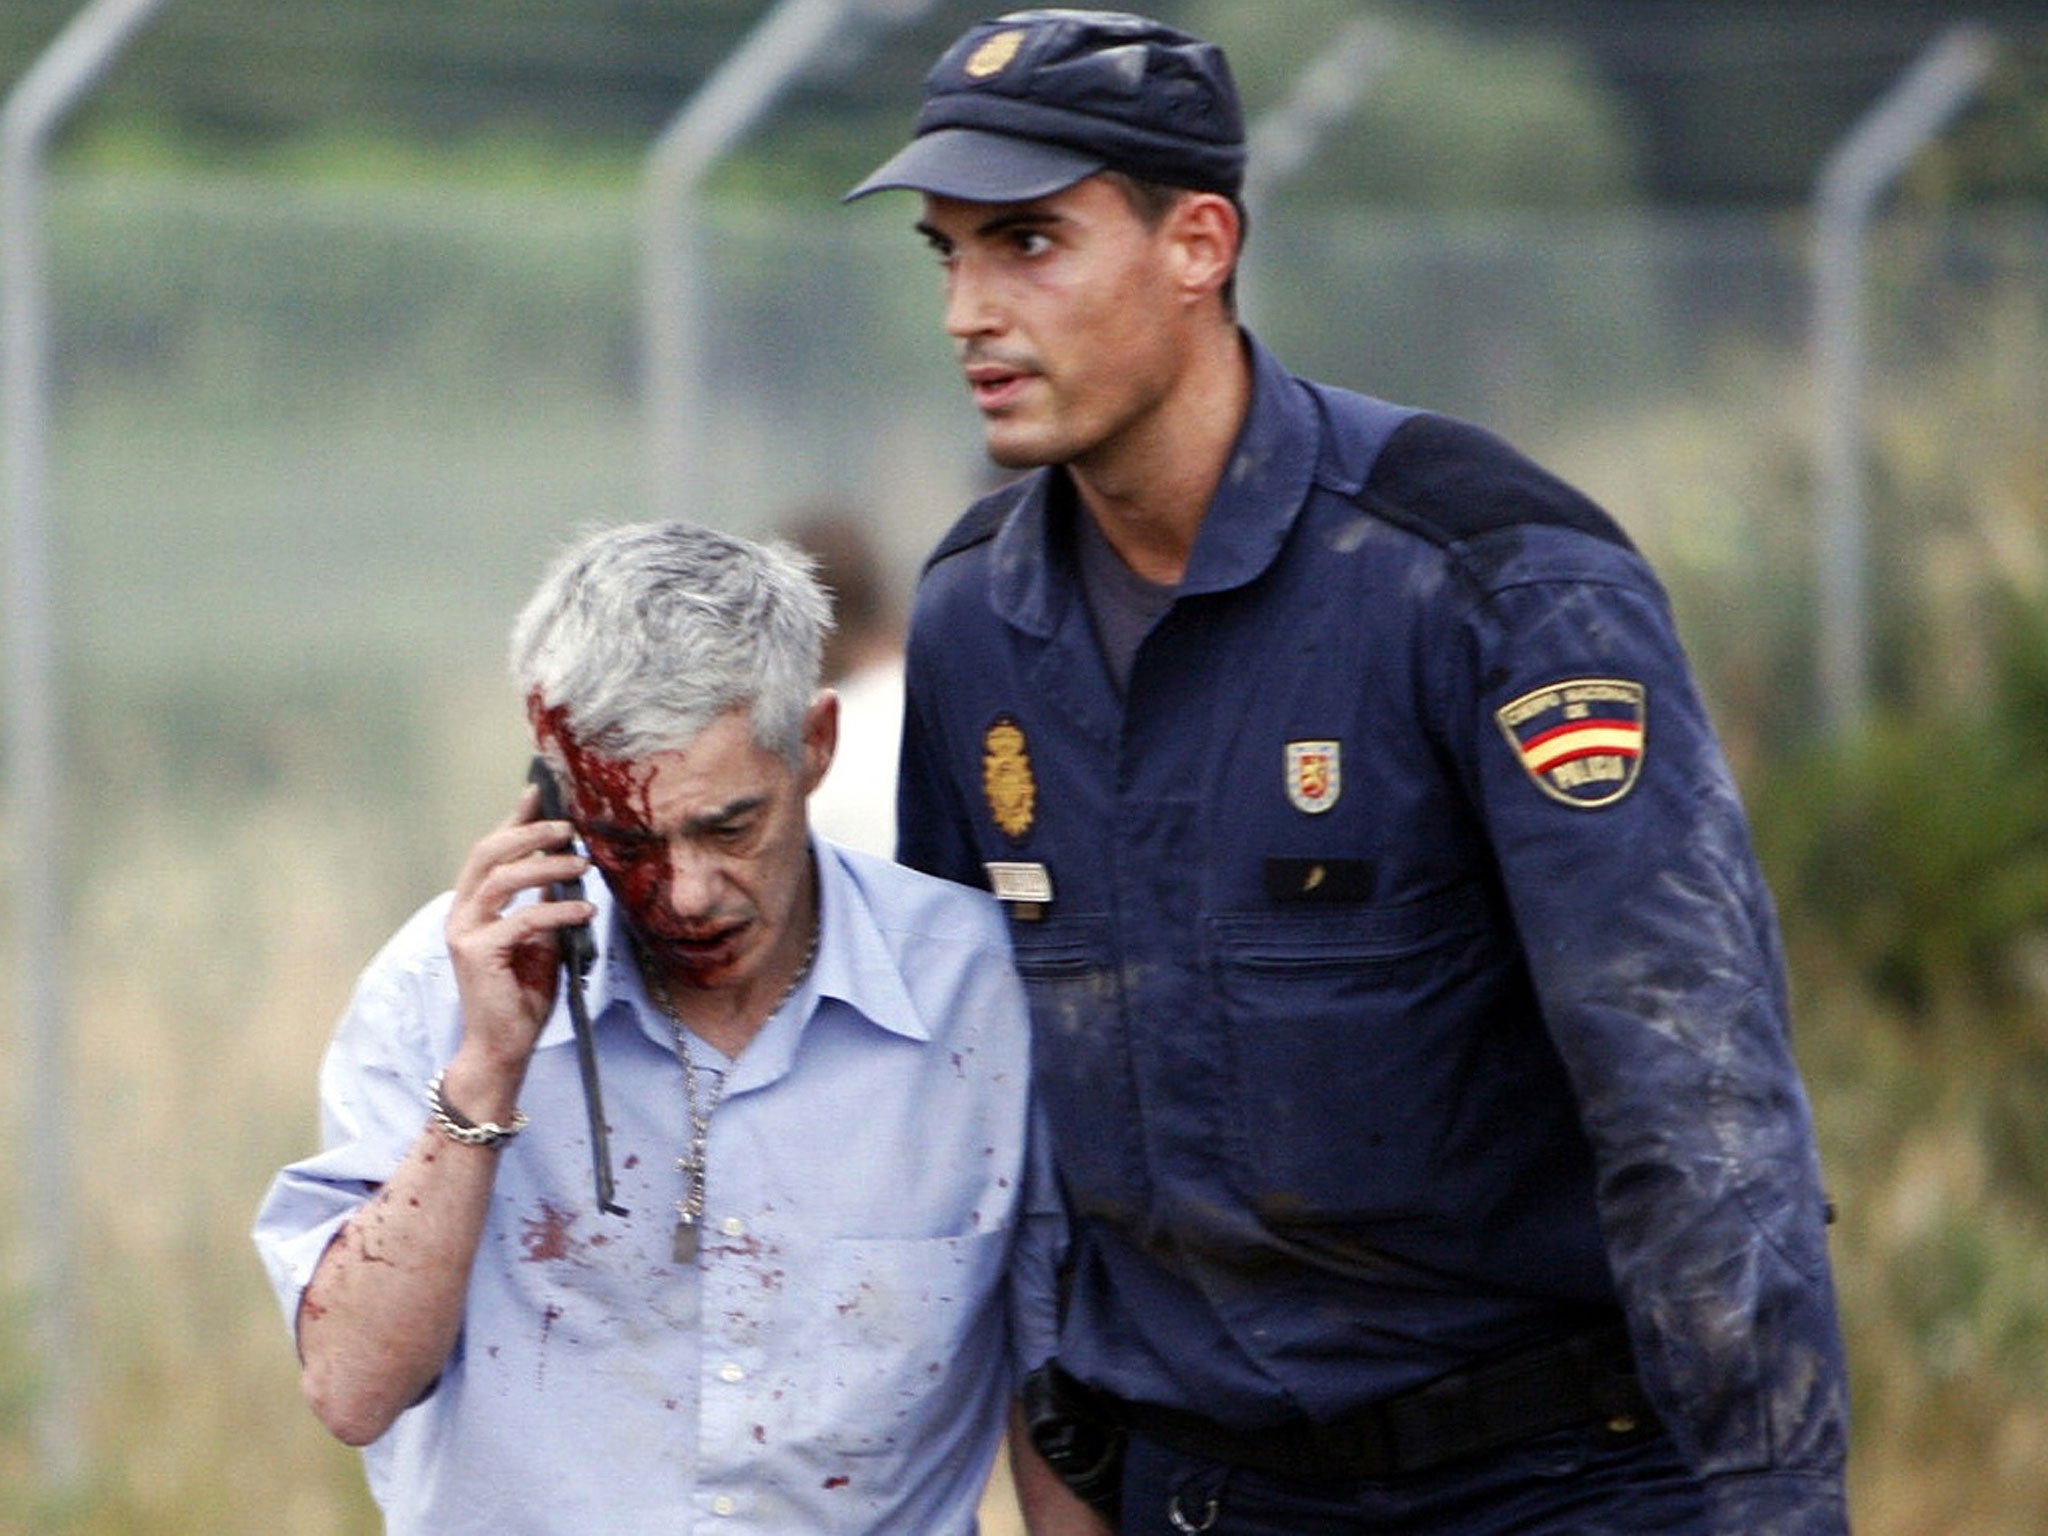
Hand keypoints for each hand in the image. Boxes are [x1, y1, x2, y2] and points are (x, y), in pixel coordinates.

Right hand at [443, 785, 594, 1094]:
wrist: (504, 1046)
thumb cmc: (523, 994)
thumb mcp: (540, 938)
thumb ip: (543, 903)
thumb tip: (566, 866)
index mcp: (473, 906)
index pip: (490, 851)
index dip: (513, 820)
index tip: (539, 793)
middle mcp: (462, 914)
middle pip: (488, 854)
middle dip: (529, 833)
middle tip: (568, 827)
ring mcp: (465, 933)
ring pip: (502, 880)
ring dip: (546, 866)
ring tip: (582, 863)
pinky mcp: (478, 955)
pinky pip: (522, 920)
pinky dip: (557, 910)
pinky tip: (584, 909)